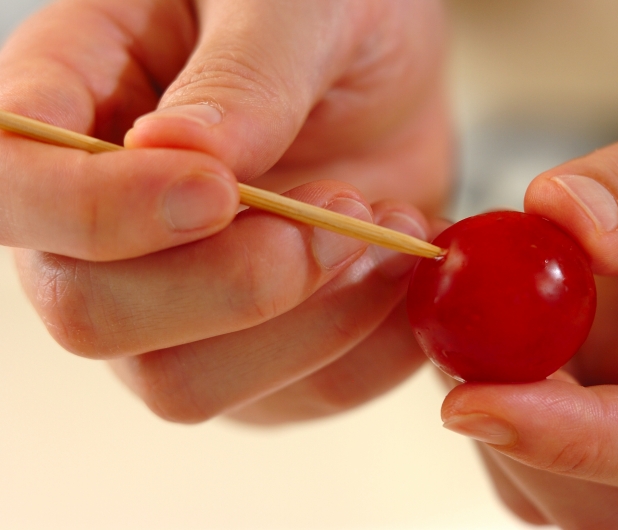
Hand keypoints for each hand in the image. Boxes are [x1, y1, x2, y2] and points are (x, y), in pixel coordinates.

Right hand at [4, 0, 450, 422]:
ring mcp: (175, 302)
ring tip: (386, 231)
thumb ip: (244, 75)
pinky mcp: (255, 350)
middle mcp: (104, 222)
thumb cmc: (330, 10)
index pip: (10, 187)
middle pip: (91, 316)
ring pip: (184, 384)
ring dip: (309, 323)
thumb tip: (179, 157)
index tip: (217, 191)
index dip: (95, 212)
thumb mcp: (297, 2)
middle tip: (343, 210)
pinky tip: (401, 274)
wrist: (393, 73)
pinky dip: (366, 349)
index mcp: (76, 102)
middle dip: (234, 284)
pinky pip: (295, 398)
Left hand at [440, 3, 617, 527]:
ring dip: (501, 404)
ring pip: (566, 481)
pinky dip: (497, 378)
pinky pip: (545, 424)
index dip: (578, 441)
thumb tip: (561, 219)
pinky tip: (489, 312)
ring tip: (477, 309)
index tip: (473, 404)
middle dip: (522, 427)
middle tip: (459, 334)